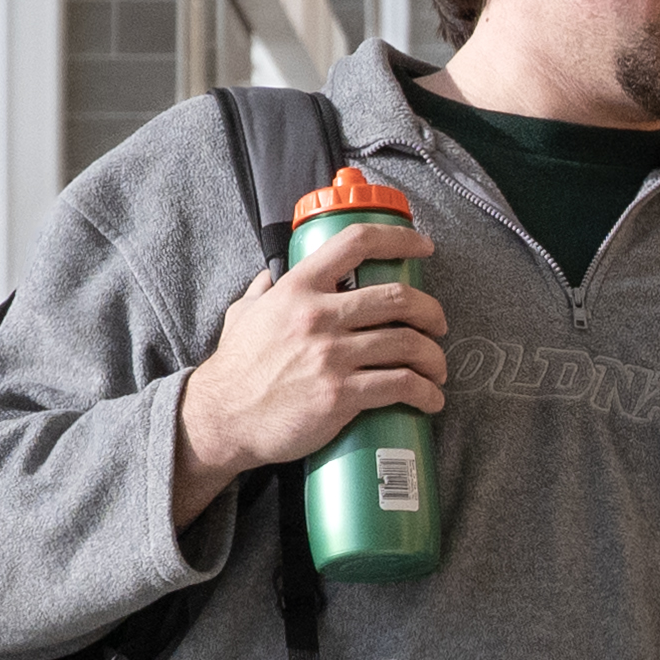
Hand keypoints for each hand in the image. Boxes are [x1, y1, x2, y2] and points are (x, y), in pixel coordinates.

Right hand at [164, 223, 447, 522]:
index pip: (356, 244)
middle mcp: (317, 316)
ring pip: (406, 344)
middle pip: (397, 299)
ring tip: (437, 370)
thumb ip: (261, 292)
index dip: (399, 239)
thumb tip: (269, 276)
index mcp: (297, 289)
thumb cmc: (235, 369)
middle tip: (437, 326)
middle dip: (430, 312)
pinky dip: (425, 393)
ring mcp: (330, 356)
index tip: (424, 248)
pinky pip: (399, 386)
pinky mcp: (339, 394)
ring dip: (434, 358)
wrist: (222, 419)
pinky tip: (431, 400)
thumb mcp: (242, 315)